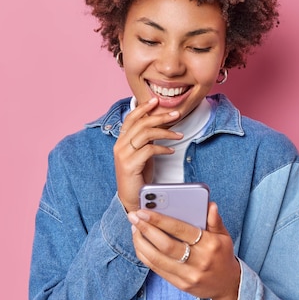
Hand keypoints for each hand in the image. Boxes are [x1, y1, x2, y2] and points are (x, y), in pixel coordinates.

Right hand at [113, 97, 182, 211]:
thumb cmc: (138, 176)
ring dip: (165, 132)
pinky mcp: (129, 165)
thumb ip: (145, 140)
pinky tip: (170, 151)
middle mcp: (120, 146)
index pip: (130, 119)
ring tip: (178, 135)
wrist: (131, 198)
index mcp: (121, 141)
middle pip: (141, 123)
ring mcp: (123, 155)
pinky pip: (149, 150)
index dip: (142, 108)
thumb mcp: (141, 154)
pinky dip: (162, 149)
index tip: (155, 101)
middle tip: (175, 114)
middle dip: (160, 117)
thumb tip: (158, 125)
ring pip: (145, 134)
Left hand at [128, 202, 240, 299]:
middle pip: (166, 245)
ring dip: (141, 242)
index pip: (181, 230)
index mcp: (209, 245)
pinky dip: (145, 255)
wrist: (227, 285)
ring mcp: (188, 275)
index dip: (160, 220)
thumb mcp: (224, 236)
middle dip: (146, 229)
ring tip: (134, 229)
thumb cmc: (222, 255)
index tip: (144, 211)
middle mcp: (199, 261)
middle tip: (133, 217)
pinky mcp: (180, 285)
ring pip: (158, 259)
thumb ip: (215, 220)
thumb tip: (210, 205)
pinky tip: (140, 243)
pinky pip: (157, 269)